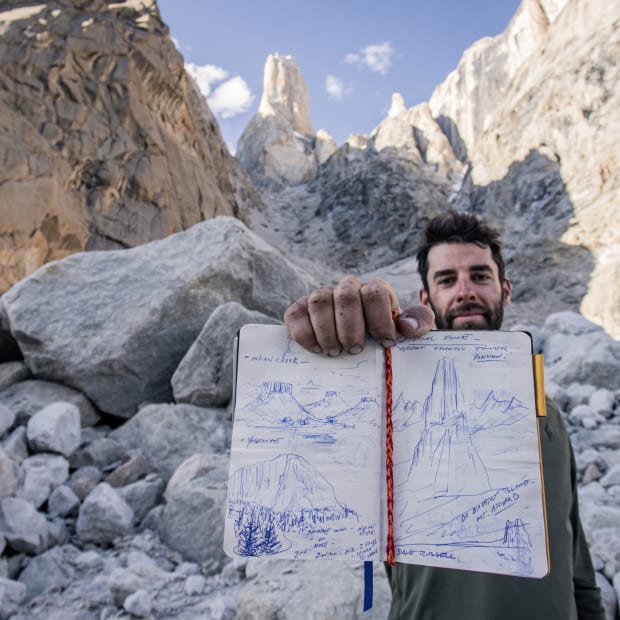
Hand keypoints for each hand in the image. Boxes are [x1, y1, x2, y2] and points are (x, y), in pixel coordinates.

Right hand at [283, 276, 434, 354]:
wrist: (360, 341)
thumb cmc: (385, 335)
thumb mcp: (408, 329)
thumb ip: (419, 322)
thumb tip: (407, 327)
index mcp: (375, 290)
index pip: (375, 292)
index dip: (380, 319)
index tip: (385, 344)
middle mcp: (347, 288)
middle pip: (346, 295)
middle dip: (351, 327)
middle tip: (354, 349)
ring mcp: (322, 297)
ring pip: (318, 300)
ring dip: (327, 331)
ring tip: (335, 352)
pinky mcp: (301, 309)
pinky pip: (295, 314)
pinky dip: (304, 333)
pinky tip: (317, 349)